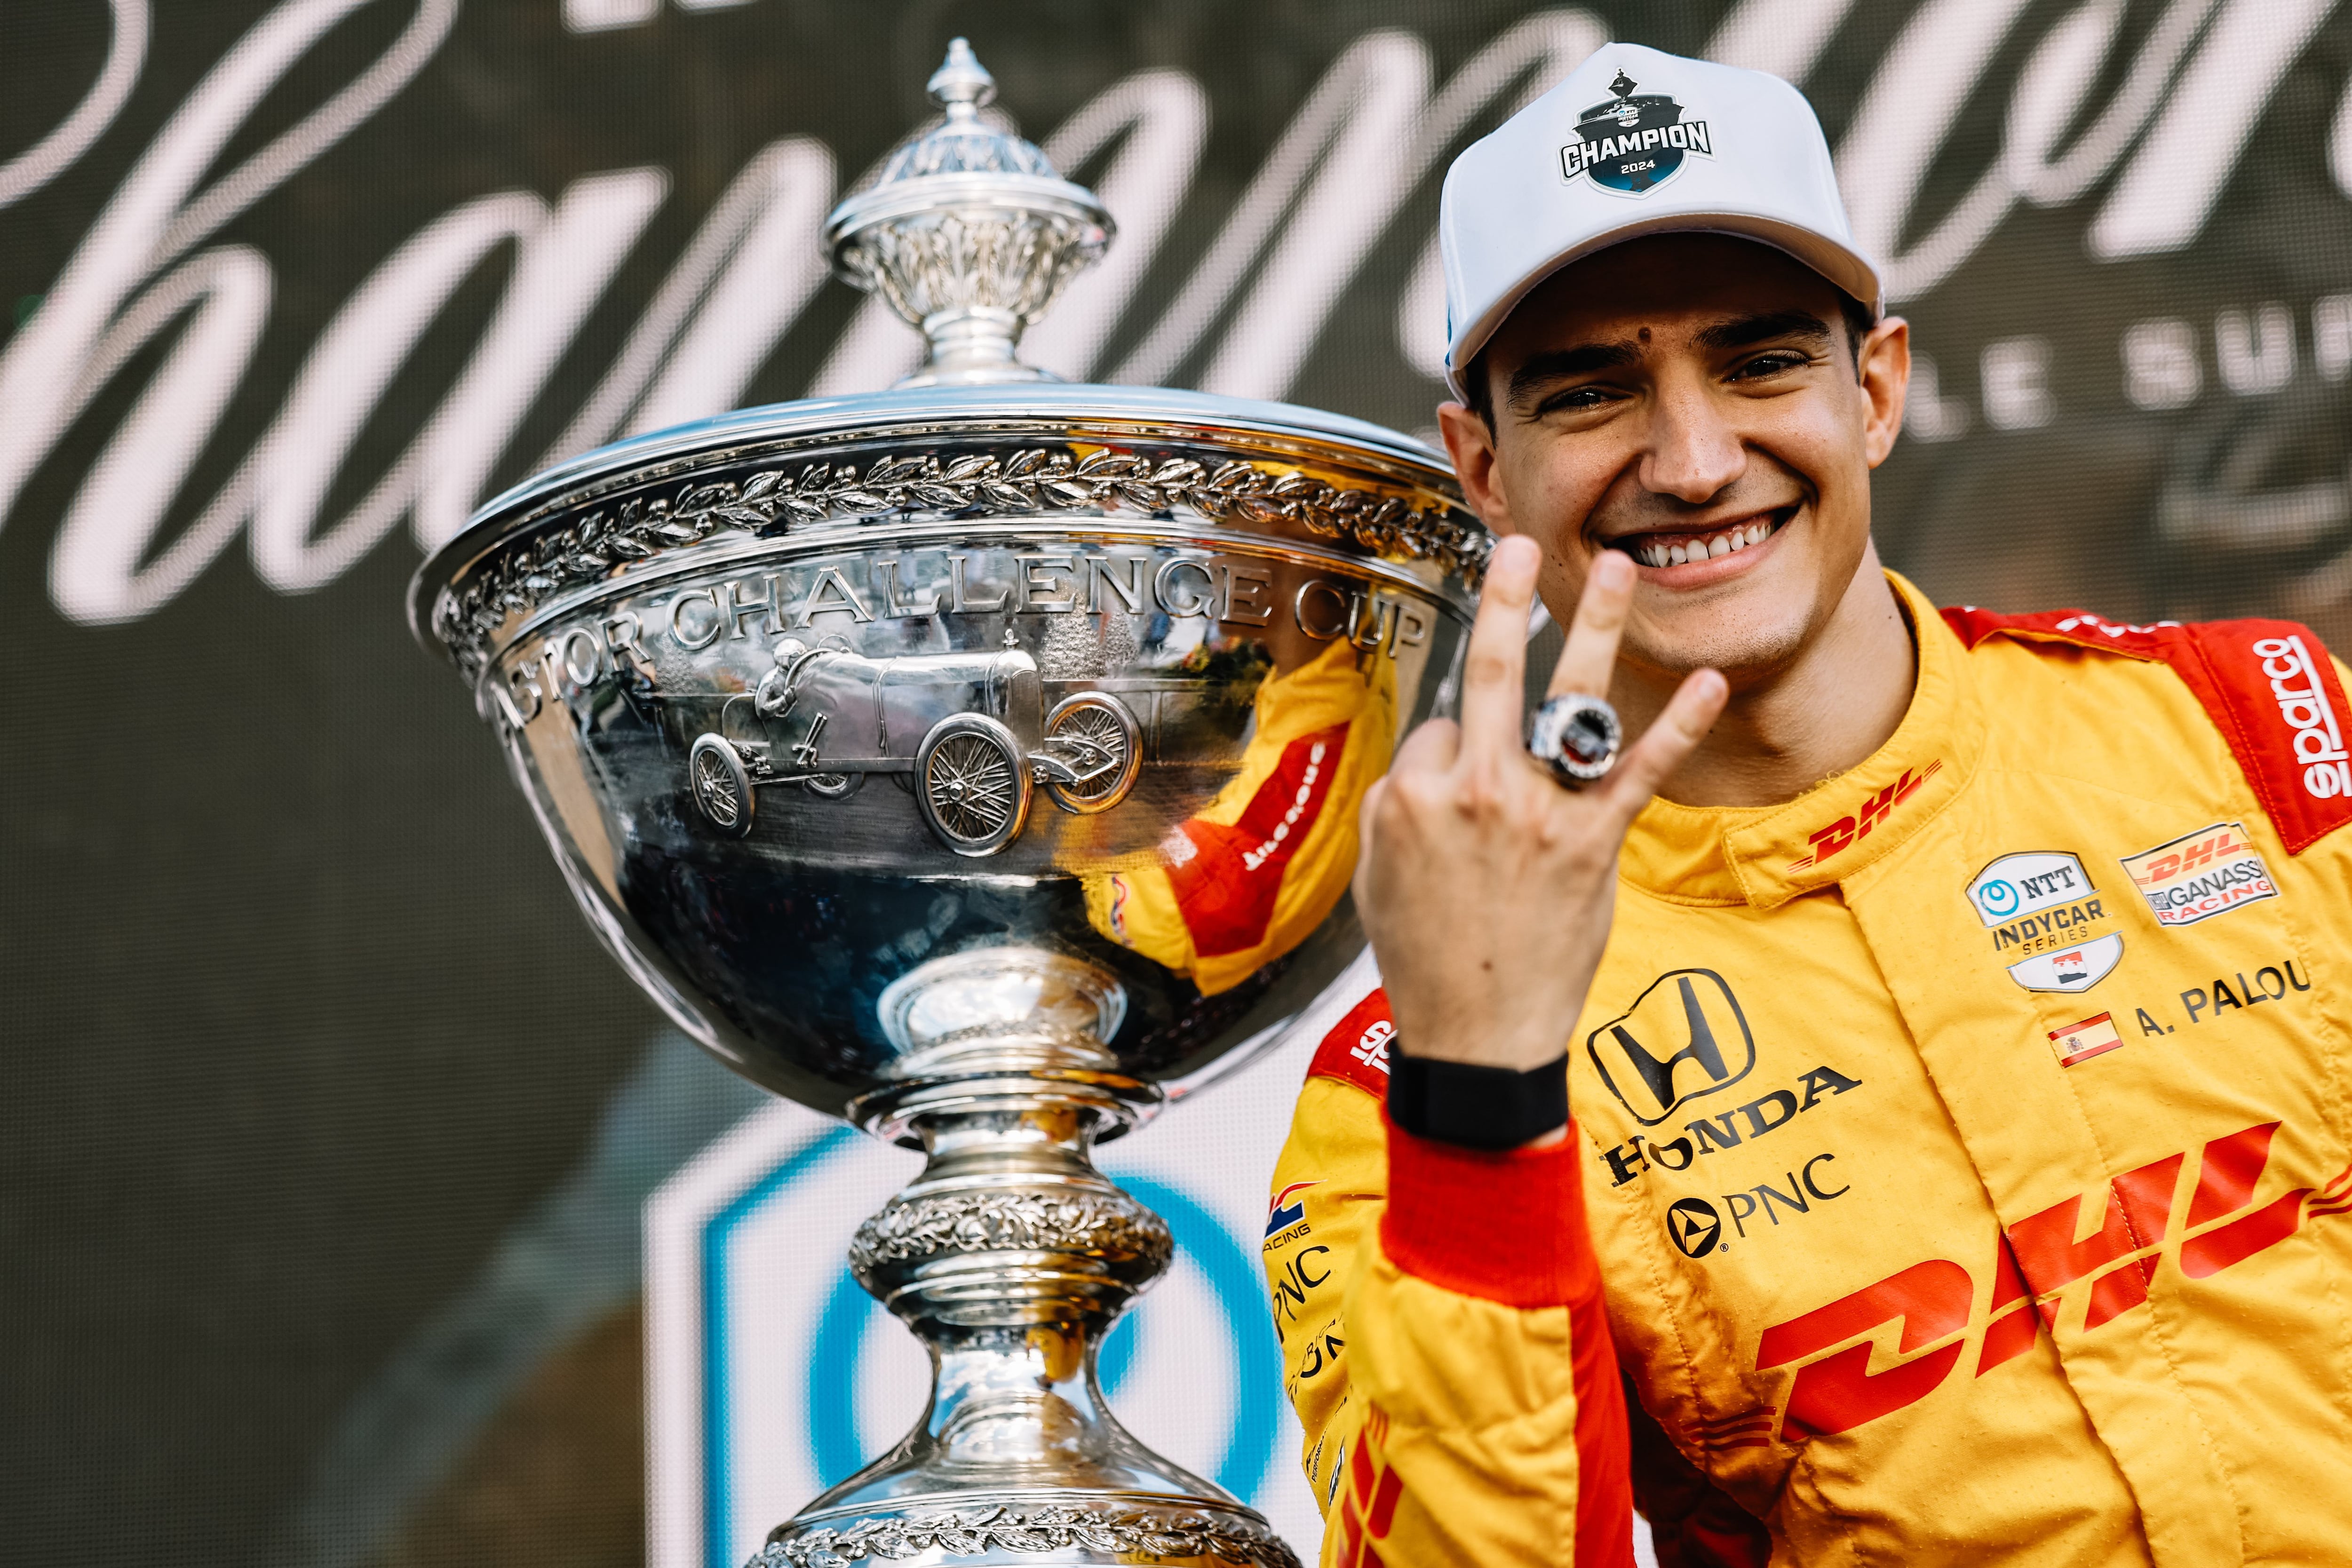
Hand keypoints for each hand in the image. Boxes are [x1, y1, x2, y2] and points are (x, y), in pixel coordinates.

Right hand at [1354, 537, 1726, 1074]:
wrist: (1477, 1035)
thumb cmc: (1426, 960)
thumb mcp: (1379, 874)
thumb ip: (1405, 807)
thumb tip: (1434, 764)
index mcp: (1415, 797)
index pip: (1441, 727)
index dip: (1452, 748)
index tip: (1461, 784)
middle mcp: (1477, 792)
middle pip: (1489, 675)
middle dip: (1501, 599)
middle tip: (1516, 545)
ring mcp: (1538, 813)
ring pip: (1565, 701)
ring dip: (1593, 628)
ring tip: (1615, 571)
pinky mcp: (1591, 842)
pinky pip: (1637, 771)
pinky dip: (1677, 724)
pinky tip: (1706, 681)